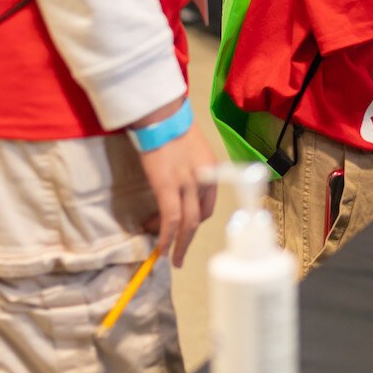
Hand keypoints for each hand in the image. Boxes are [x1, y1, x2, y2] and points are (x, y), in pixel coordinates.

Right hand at [130, 97, 217, 267]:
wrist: (161, 114)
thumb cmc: (172, 126)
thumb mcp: (192, 149)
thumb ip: (191, 169)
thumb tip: (177, 185)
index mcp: (212, 171)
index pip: (208, 205)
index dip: (195, 222)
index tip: (182, 229)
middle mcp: (205, 179)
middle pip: (201, 217)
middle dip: (189, 239)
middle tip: (179, 255)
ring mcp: (187, 183)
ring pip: (188, 223)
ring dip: (179, 245)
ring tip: (170, 258)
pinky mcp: (168, 185)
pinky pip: (171, 218)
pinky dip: (166, 236)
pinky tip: (160, 248)